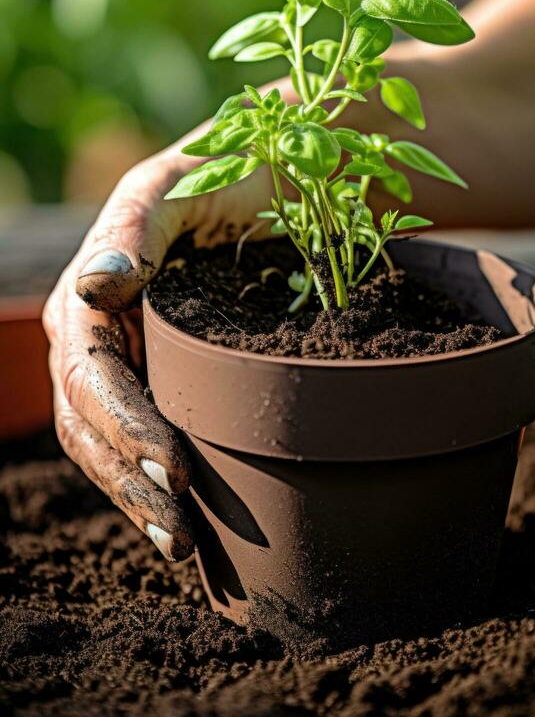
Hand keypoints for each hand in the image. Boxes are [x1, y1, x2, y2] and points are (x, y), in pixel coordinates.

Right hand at [43, 134, 271, 559]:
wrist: (267, 170)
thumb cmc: (219, 170)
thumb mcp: (172, 188)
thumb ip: (132, 233)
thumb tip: (94, 288)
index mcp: (86, 297)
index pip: (90, 378)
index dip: (127, 429)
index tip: (177, 473)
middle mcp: (94, 334)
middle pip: (91, 425)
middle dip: (130, 482)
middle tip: (182, 536)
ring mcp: (127, 357)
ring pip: (107, 443)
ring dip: (136, 497)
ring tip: (181, 545)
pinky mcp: (163, 371)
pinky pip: (142, 433)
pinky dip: (152, 479)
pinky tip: (181, 516)